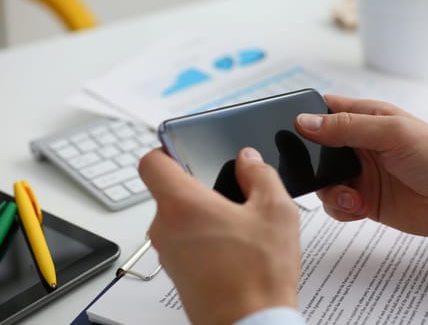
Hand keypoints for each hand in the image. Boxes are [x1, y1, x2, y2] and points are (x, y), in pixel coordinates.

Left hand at [139, 147, 299, 324]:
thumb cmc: (258, 277)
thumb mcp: (275, 212)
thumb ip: (260, 174)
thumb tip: (249, 160)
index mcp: (181, 204)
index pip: (151, 161)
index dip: (168, 150)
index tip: (188, 151)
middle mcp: (165, 228)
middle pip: (169, 191)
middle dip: (199, 187)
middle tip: (231, 192)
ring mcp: (167, 253)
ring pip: (178, 218)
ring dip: (203, 215)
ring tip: (239, 225)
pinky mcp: (176, 273)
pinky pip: (183, 242)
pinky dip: (203, 238)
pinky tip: (234, 248)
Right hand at [295, 95, 427, 239]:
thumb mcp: (391, 132)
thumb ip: (346, 127)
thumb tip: (303, 122)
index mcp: (365, 117)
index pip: (323, 110)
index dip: (304, 118)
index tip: (290, 131)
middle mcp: (358, 144)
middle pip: (315, 149)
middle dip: (309, 162)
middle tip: (317, 172)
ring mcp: (360, 173)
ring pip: (322, 180)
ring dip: (329, 190)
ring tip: (351, 196)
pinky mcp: (363, 199)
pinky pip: (335, 204)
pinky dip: (340, 208)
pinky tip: (359, 208)